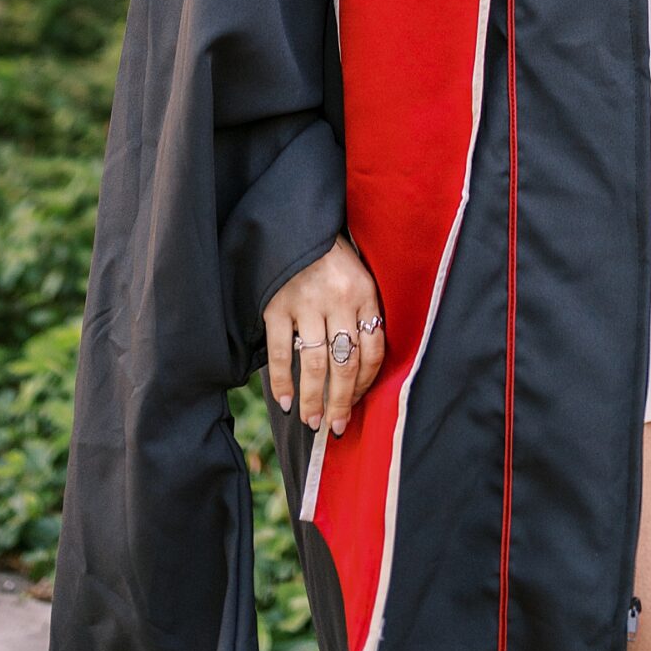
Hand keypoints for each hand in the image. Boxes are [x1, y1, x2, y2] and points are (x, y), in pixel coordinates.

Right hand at [263, 233, 384, 435]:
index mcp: (364, 293)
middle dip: (341, 403)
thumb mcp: (358, 276)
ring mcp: (306, 303)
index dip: (365, 383)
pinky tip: (285, 401)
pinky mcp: (276, 306)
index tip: (356, 404)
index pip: (373, 350)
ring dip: (314, 400)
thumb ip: (362, 313)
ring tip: (312, 422)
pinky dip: (282, 381)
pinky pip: (281, 353)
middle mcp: (338, 299)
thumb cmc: (332, 257)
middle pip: (345, 364)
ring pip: (315, 364)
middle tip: (335, 428)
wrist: (296, 222)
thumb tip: (361, 370)